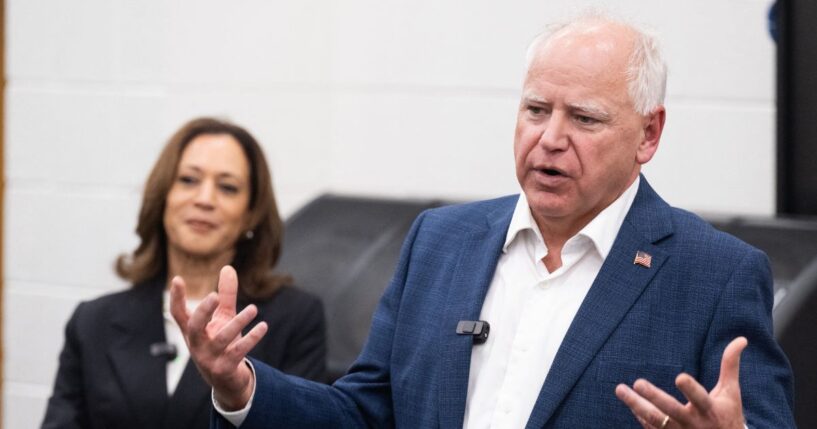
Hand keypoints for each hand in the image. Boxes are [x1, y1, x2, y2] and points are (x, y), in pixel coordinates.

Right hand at [170, 265, 268, 409]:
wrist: (226, 380)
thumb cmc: (221, 342)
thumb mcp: (223, 317)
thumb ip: (225, 295)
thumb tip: (228, 267)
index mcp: (192, 331)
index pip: (178, 314)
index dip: (176, 298)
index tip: (177, 279)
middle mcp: (196, 344)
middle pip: (194, 327)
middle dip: (203, 312)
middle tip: (214, 296)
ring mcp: (209, 358)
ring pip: (221, 339)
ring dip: (238, 323)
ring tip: (253, 308)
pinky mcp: (224, 368)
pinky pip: (238, 352)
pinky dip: (251, 338)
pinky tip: (263, 326)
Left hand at [615, 337, 746, 428]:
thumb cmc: (727, 414)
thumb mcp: (731, 392)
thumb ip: (730, 365)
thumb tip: (741, 339)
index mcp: (710, 410)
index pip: (700, 398)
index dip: (691, 389)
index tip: (679, 376)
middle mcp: (693, 423)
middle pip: (671, 411)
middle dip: (654, 397)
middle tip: (638, 382)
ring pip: (655, 420)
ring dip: (635, 405)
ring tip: (620, 389)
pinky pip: (650, 428)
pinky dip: (639, 416)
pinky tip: (630, 403)